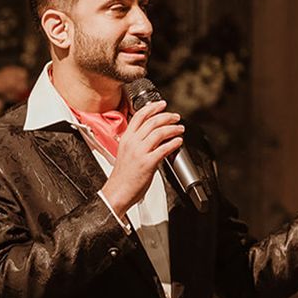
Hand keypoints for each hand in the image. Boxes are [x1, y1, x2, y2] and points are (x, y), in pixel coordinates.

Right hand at [100, 101, 183, 217]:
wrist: (118, 192)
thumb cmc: (122, 176)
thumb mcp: (125, 153)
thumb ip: (136, 143)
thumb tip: (152, 137)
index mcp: (126, 139)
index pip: (139, 116)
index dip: (152, 108)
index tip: (162, 105)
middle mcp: (132, 143)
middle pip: (152, 122)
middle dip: (167, 117)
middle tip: (176, 117)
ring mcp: (140, 152)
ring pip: (159, 132)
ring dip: (173, 128)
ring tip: (180, 129)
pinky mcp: (147, 163)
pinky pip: (164, 149)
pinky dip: (173, 143)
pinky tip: (178, 142)